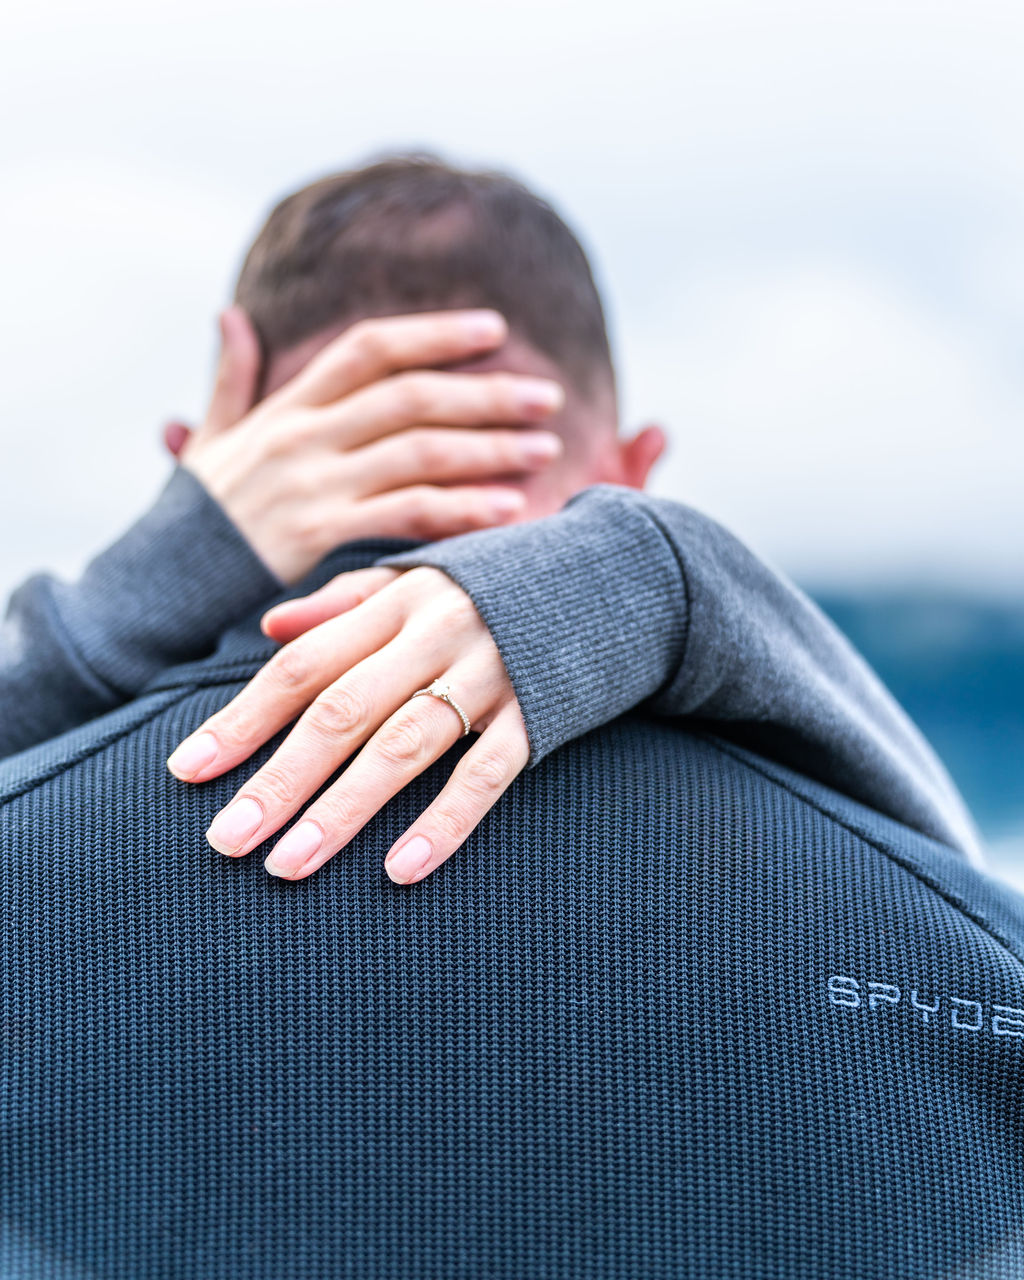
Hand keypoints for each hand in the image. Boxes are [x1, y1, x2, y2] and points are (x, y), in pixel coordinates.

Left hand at [165, 566, 530, 884]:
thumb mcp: (418, 578)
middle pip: (342, 711)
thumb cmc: (499, 584)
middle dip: (277, 778)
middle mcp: (436, 633)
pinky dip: (444, 823)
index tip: (189, 770)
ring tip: (287, 865)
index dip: (244, 717)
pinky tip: (400, 871)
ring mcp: (491, 675)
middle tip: (225, 840)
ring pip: (403, 747)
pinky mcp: (541, 713)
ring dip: (341, 810)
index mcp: (398, 601)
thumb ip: (344, 602)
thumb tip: (269, 626)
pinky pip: (486, 774)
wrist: (617, 575)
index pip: (304, 662)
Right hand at [178, 307, 564, 582]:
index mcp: (288, 404)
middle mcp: (304, 435)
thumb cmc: (200, 510)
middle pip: (411, 396)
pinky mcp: (319, 534)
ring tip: (546, 447)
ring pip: (418, 451)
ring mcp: (312, 483)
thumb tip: (232, 314)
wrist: (161, 581)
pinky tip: (509, 506)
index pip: (371, 347)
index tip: (497, 330)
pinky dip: (462, 507)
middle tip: (548, 396)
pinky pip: (406, 513)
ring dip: (489, 448)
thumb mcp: (213, 435)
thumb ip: (233, 377)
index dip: (436, 332)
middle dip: (486, 392)